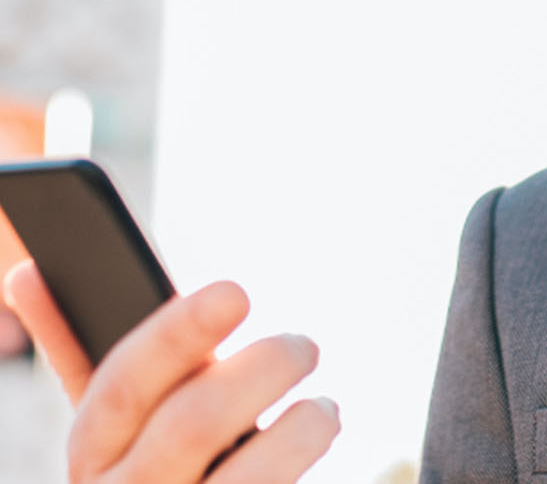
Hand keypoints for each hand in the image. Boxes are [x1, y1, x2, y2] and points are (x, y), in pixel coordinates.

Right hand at [2, 259, 339, 481]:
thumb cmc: (146, 466)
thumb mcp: (116, 424)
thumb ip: (83, 352)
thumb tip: (26, 275)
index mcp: (93, 450)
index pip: (122, 382)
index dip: (177, 333)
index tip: (237, 292)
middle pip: (194, 424)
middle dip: (263, 370)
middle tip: (304, 346)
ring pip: (249, 477)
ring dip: (302, 431)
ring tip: (324, 409)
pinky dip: (307, 464)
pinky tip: (317, 443)